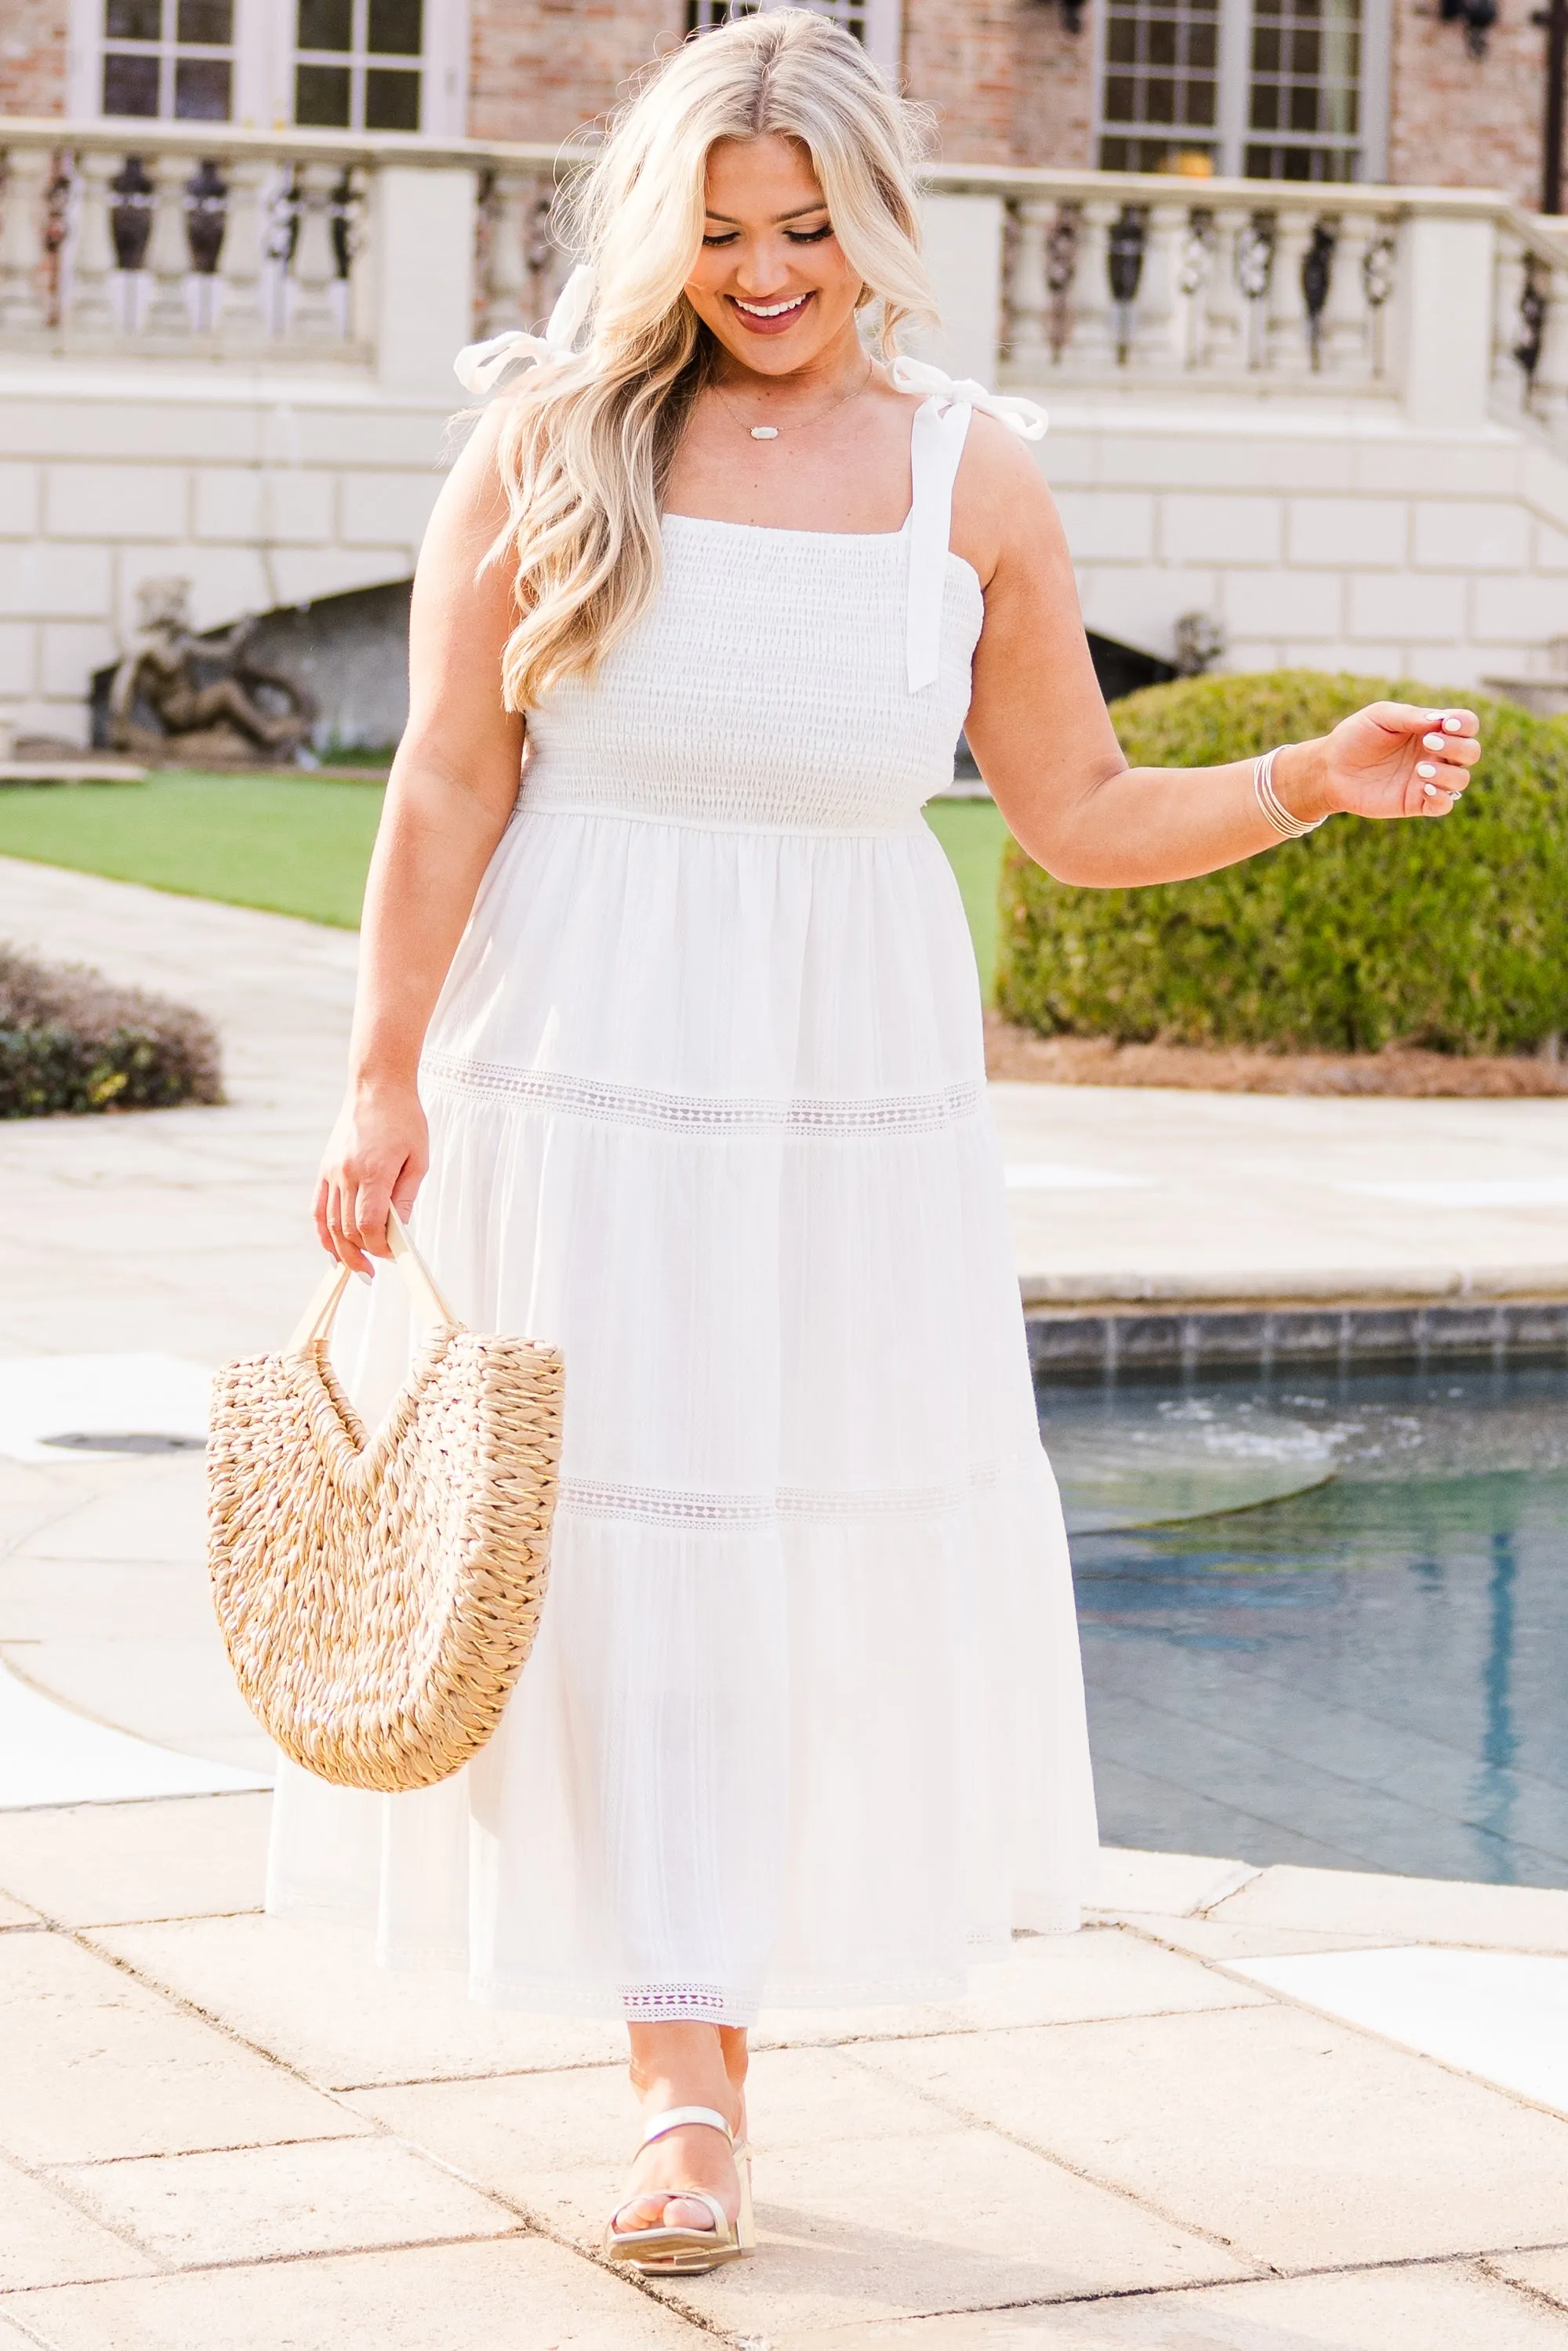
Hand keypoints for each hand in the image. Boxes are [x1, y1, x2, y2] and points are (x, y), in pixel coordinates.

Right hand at [314, 1082, 428, 1275]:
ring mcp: (331, 1171)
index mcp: (374, 1171)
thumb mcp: (418, 1159)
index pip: (369, 1224)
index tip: (391, 1255)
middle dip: (362, 1253)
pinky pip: (318, 1208)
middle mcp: (347, 1174)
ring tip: (356, 1267)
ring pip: (331, 1223)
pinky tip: (332, 1249)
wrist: (376, 1088)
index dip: (379, 1247)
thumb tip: (399, 1232)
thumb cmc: (405, 1121)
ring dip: (343, 1249)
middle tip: (375, 1269)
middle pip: (348, 1228)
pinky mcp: (324, 1169)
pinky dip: (323, 1232)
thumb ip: (405, 1198)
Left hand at [1291, 701, 1481, 823]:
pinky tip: (1424, 788)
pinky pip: (1444, 805)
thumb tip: (1441, 720)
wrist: (1330, 768)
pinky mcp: (1417, 803)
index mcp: (1432, 729)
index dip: (1465, 724)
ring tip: (1420, 769)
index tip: (1446, 724)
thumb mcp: (1380, 716)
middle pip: (1471, 752)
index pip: (1467, 724)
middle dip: (1457, 747)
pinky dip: (1441, 797)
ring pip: (1461, 779)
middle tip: (1428, 742)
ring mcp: (1428, 779)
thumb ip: (1411, 716)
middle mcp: (1435, 754)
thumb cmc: (1355, 737)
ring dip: (1448, 773)